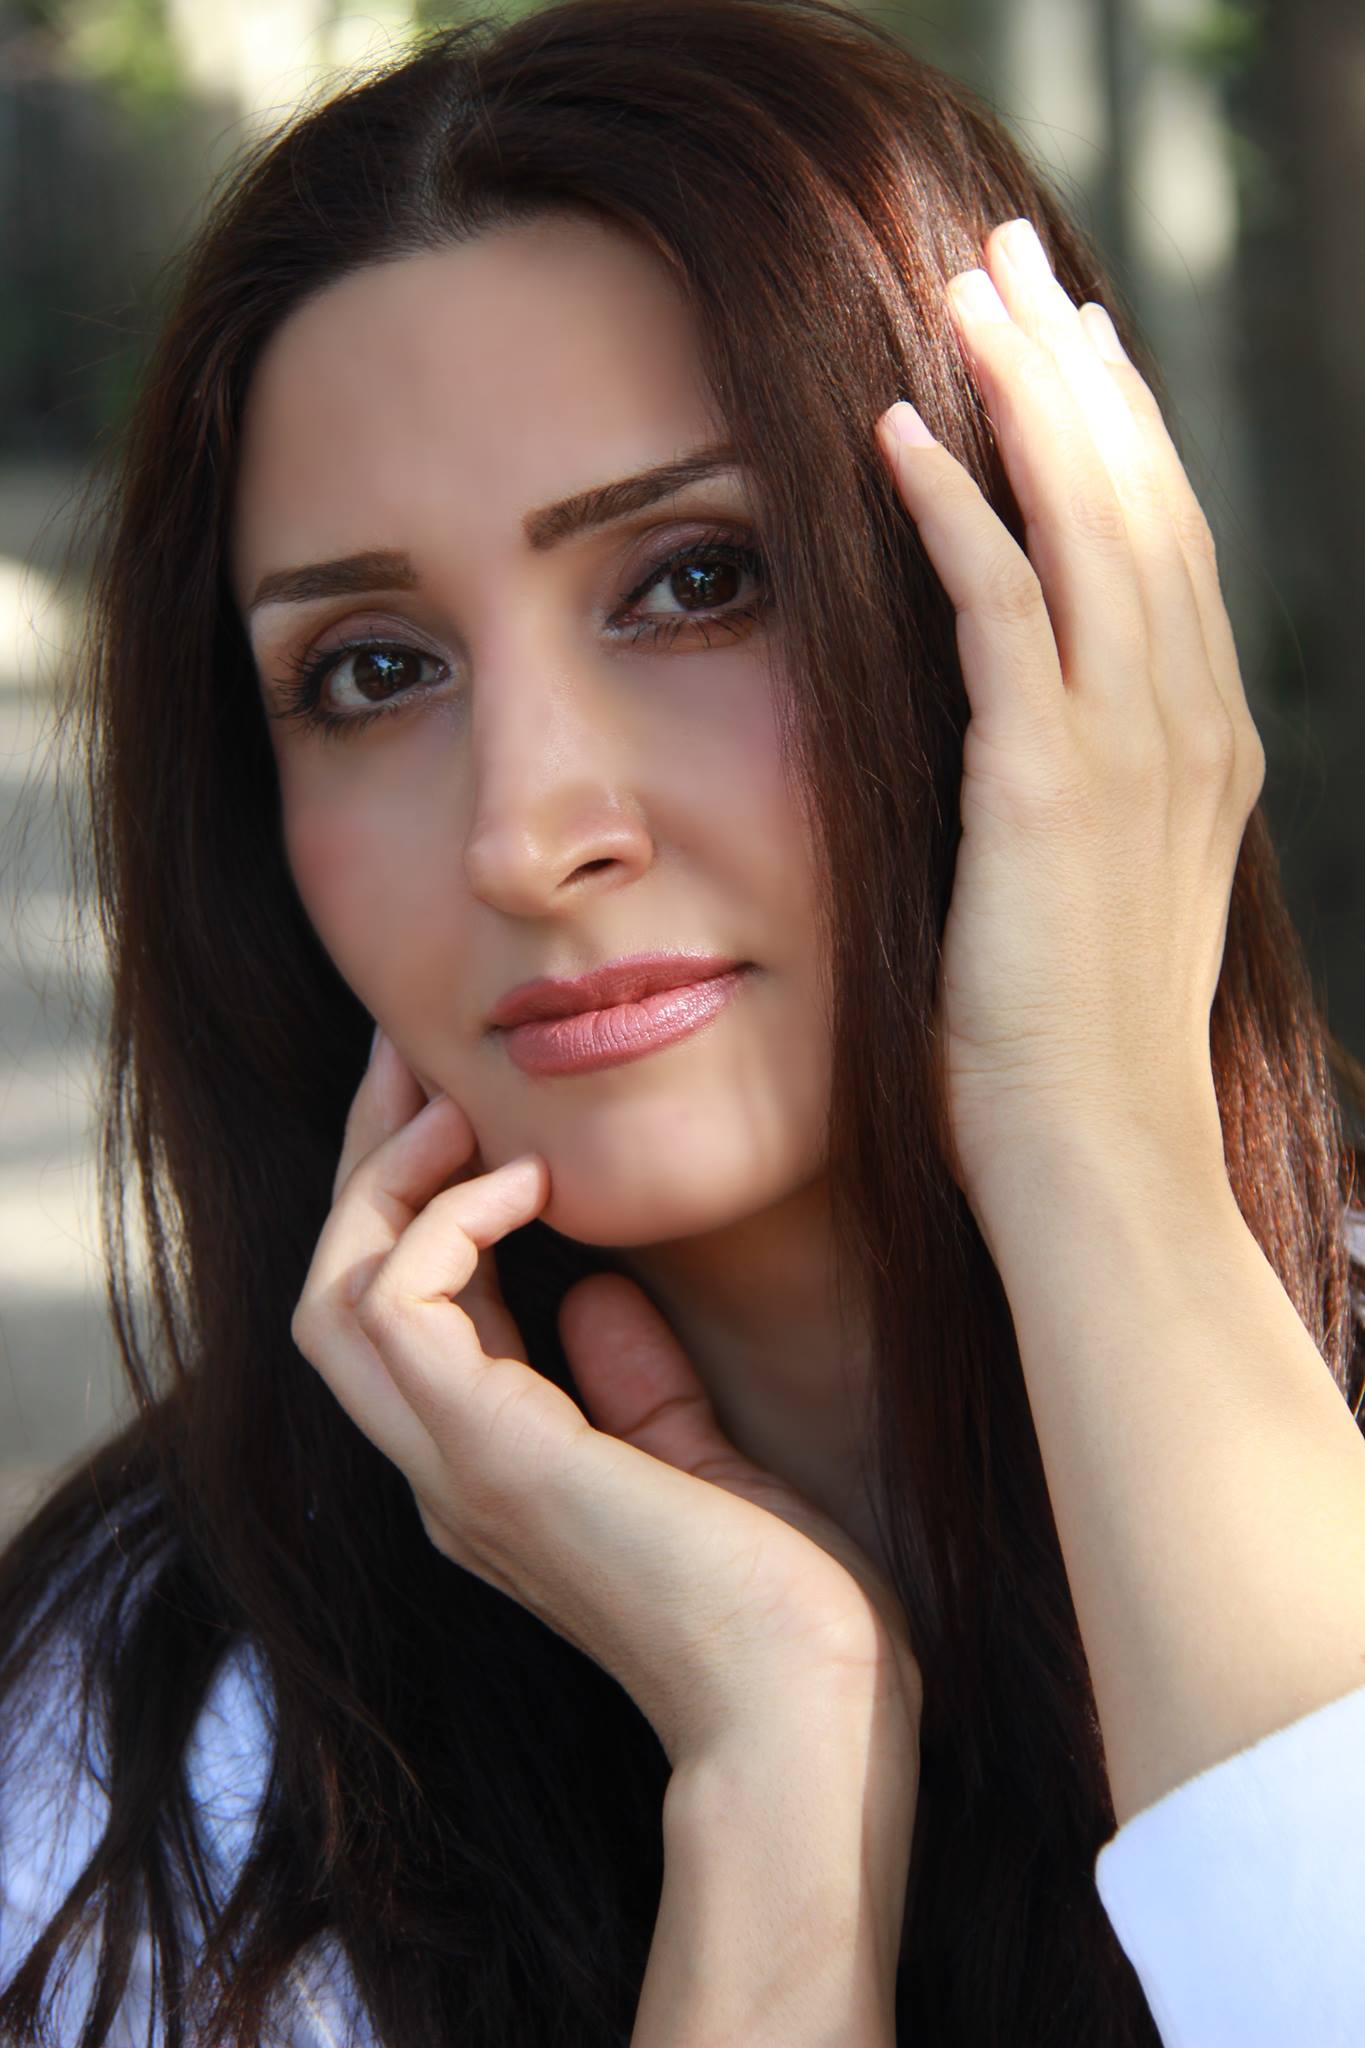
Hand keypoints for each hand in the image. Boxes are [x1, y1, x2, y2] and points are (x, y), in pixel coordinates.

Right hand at [290, 1030, 922, 1779]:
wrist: (808, 1714)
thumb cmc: (777, 1604)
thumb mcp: (695, 1455)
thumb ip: (632, 1379)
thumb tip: (596, 1288)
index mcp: (491, 1470)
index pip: (408, 1317)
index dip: (421, 1204)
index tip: (462, 1102)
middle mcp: (445, 1472)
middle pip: (339, 1293)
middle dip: (368, 1165)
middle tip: (407, 1054)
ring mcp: (453, 1471)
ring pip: (333, 1298)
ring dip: (382, 1182)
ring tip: (450, 1099)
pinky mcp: (489, 1458)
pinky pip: (396, 1309)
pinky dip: (442, 1223)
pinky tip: (523, 1178)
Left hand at [876, 218, 1264, 1205]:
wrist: (1095, 1163)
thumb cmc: (1066, 1060)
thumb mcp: (1087, 900)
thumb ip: (1072, 800)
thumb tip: (1019, 751)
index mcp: (1198, 746)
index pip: (1161, 545)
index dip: (1118, 431)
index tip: (1071, 343)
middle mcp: (1185, 723)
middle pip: (1139, 496)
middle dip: (1078, 369)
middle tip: (1019, 261)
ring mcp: (1130, 749)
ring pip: (1088, 520)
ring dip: (1024, 395)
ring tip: (964, 289)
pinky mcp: (1049, 783)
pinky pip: (999, 603)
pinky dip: (953, 506)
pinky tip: (899, 430)